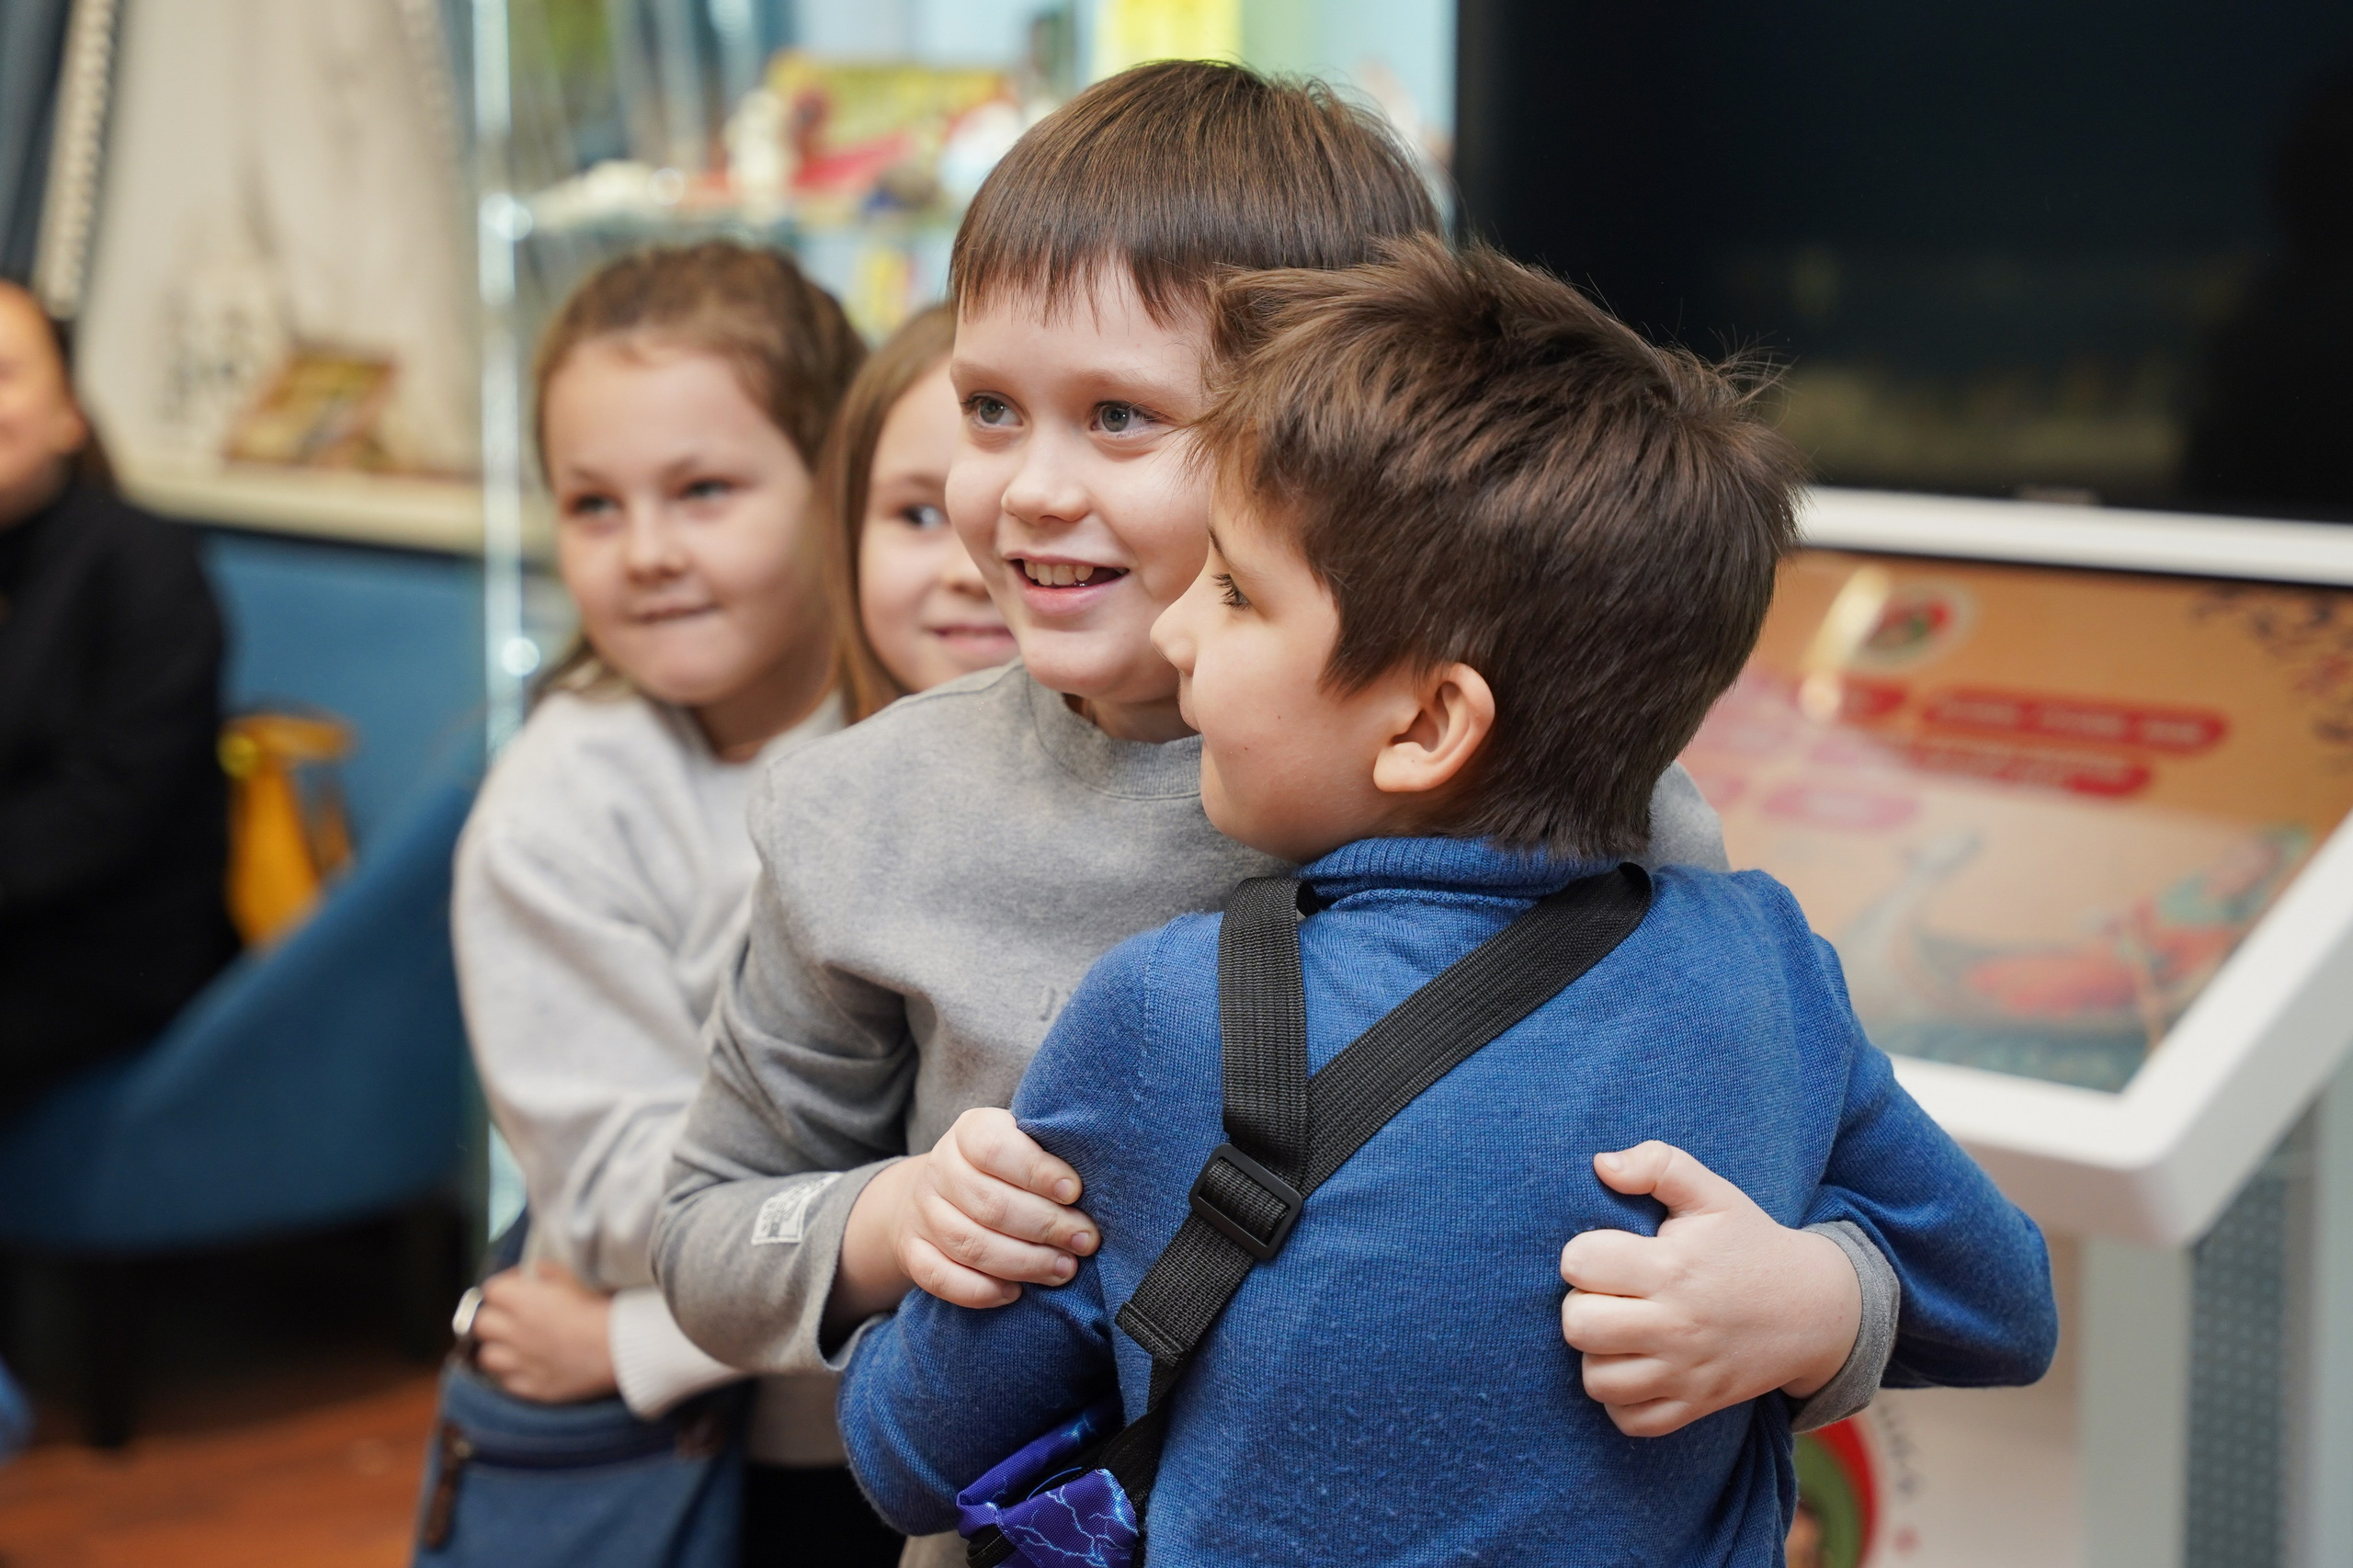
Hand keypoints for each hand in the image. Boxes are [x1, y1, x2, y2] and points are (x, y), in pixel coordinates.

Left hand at [472, 1260, 618, 1403]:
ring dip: (498, 1349)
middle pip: (481, 1323)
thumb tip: (532, 1273)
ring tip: (514, 1346)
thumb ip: (546, 1272)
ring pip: (487, 1357)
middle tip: (511, 1318)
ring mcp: (521, 1363)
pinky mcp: (532, 1388)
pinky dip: (512, 1374)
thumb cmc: (600, 1307)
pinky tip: (527, 1367)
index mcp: (523, 1300)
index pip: (490, 1290)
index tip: (518, 1289)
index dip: (504, 1288)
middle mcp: (514, 1332)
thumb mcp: (575, 1278)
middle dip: (494, 1317)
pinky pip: (506, 1383)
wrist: (620, 1346)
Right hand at [833, 1108, 1099, 1323]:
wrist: (939, 1192)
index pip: (995, 1148)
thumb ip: (1052, 1154)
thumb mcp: (1025, 1144)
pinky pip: (939, 1277)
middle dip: (1045, 1225)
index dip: (1037, 1171)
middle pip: (989, 1203)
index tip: (1075, 1191)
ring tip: (1064, 1269)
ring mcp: (922, 1212)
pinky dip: (979, 1290)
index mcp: (969, 1132)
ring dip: (1023, 1262)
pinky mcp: (913, 1252)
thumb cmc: (1006, 1168)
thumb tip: (1106, 1177)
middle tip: (1085, 1240)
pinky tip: (1015, 1294)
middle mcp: (940, 1169)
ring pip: (968, 1244)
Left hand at [1559, 1141, 1859, 1437]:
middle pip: (1578, 1326)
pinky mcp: (1695, 1406)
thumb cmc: (1748, 1242)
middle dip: (1581, 1304)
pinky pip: (1630, 1421)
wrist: (1814, 1308)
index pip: (1580, 1263)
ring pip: (1596, 1380)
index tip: (1608, 1252)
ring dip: (1597, 1354)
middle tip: (1609, 1294)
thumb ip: (1656, 1163)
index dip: (1583, 1253)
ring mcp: (1685, 1374)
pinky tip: (1634, 1367)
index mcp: (1672, 1268)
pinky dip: (1621, 1401)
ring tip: (1620, 1330)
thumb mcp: (1711, 1192)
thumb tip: (1601, 1164)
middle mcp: (1675, 1326)